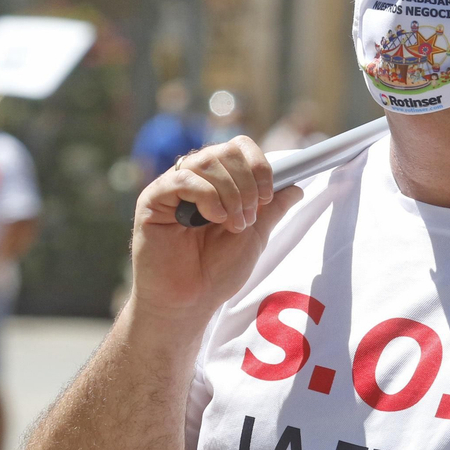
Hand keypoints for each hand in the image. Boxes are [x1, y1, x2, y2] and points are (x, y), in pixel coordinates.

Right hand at [129, 137, 301, 331]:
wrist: (189, 301)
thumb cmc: (217, 272)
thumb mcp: (255, 236)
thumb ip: (273, 209)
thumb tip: (297, 186)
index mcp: (219, 182)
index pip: (240, 147)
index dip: (259, 165)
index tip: (268, 196)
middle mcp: (195, 179)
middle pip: (225, 151)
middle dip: (247, 184)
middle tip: (247, 219)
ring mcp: (172, 187)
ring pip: (206, 161)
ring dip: (230, 194)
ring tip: (231, 225)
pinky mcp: (153, 199)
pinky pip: (183, 179)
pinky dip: (206, 196)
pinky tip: (212, 219)